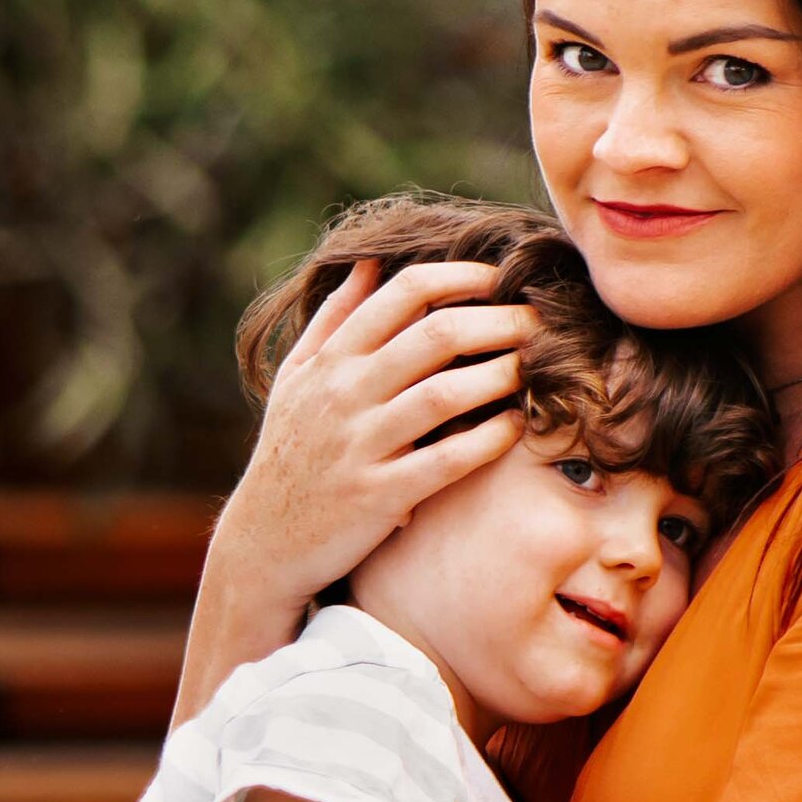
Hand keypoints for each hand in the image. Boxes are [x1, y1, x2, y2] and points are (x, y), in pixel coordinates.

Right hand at [221, 258, 534, 606]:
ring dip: (500, 375)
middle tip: (536, 321)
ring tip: (532, 368)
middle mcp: (344, 394)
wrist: (264, 540)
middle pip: (435, 335)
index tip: (498, 280)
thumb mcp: (296, 377)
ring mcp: (361, 445)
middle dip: (497, 321)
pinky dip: (487, 440)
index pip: (402, 293)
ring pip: (444, 394)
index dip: (460, 277)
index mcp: (331, 360)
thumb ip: (334, 318)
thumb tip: (370, 262)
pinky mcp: (379, 496)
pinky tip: (515, 425)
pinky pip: (445, 461)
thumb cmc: (290, 451)